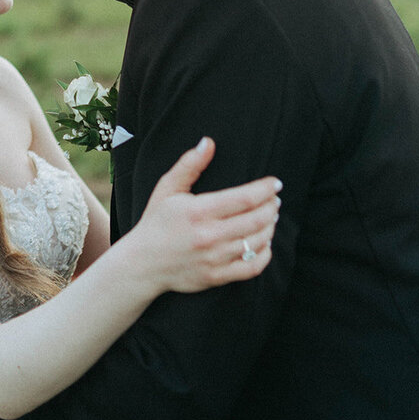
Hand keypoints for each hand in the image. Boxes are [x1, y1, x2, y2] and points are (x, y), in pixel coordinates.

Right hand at [135, 137, 280, 290]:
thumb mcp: (167, 188)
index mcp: (198, 211)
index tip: (275, 183)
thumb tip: (208, 142)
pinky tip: (264, 242)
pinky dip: (265, 253)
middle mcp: (209, 236)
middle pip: (256, 219)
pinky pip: (253, 267)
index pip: (244, 198)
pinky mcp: (217, 276)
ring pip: (258, 241)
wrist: (143, 263)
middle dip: (272, 206)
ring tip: (270, 216)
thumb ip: (189, 164)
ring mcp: (214, 259)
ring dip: (270, 226)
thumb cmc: (156, 221)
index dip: (265, 189)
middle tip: (275, 199)